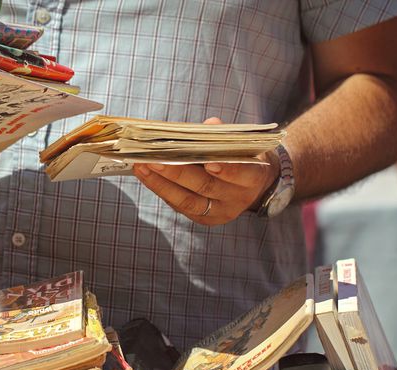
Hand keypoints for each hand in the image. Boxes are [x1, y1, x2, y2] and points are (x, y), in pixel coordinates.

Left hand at [132, 117, 278, 225]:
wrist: (255, 186)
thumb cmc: (244, 157)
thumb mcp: (243, 143)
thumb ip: (225, 135)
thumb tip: (208, 124)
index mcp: (253, 177)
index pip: (242, 174)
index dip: (227, 170)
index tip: (209, 162)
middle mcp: (237, 199)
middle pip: (206, 187)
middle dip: (178, 173)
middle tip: (154, 159)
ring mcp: (219, 212)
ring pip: (188, 201)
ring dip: (161, 183)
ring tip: (142, 166)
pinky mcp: (204, 218)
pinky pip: (180, 205)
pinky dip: (162, 189)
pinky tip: (146, 175)